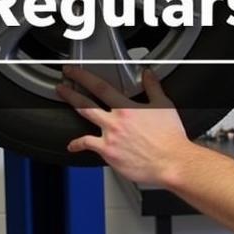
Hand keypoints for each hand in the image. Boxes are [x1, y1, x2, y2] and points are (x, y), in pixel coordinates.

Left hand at [56, 65, 190, 184]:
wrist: (171, 160)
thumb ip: (153, 87)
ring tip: (64, 104)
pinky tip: (72, 145)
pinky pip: (88, 146)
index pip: (101, 87)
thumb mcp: (164, 105)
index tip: (75, 72)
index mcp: (128, 108)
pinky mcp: (109, 153)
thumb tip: (148, 74)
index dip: (84, 77)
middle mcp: (116, 121)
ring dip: (72, 108)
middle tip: (62, 84)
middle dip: (71, 91)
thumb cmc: (170, 137)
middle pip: (87, 102)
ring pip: (85, 119)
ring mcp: (110, 137)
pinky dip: (77, 144)